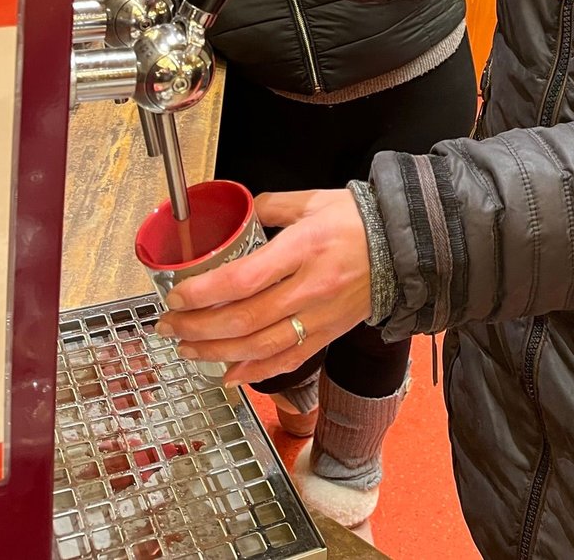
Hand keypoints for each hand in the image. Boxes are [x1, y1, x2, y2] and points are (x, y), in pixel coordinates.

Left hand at [154, 189, 371, 384]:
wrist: (404, 247)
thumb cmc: (359, 220)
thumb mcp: (313, 200)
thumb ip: (271, 206)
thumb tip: (241, 211)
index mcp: (303, 249)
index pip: (244, 280)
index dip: (204, 293)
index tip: (178, 296)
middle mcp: (309, 288)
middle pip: (244, 320)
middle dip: (198, 328)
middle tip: (169, 326)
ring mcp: (319, 316)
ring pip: (260, 347)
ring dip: (216, 353)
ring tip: (187, 349)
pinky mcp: (328, 334)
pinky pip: (288, 360)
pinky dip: (255, 372)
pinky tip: (229, 374)